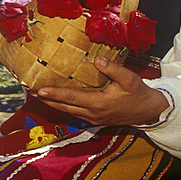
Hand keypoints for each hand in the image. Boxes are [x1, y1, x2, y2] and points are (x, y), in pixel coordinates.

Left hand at [34, 56, 169, 125]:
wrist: (150, 111)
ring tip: (37, 94)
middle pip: (64, 107)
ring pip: (67, 111)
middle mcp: (93, 113)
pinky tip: (55, 99)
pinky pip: (74, 112)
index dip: (55, 94)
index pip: (72, 98)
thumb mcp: (130, 79)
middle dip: (46, 99)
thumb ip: (113, 69)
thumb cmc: (139, 94)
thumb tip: (97, 60)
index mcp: (99, 104)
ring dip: (52, 103)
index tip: (40, 90)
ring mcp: (93, 118)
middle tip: (30, 91)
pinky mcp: (95, 119)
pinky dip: (62, 106)